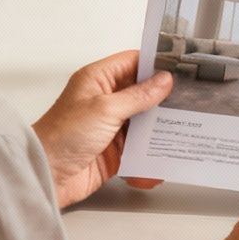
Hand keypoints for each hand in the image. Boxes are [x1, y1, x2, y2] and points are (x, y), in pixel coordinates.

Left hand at [31, 51, 170, 207]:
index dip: (157, 64)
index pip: (133, 63)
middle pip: (144, 94)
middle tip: (193, 102)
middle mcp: (106, 101)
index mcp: (98, 80)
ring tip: (185, 131)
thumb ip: (138, 95)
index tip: (182, 69)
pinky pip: (141, 151)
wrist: (45, 176)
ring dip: (161, 131)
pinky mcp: (115, 152)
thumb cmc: (61, 136)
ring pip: (146, 124)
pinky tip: (162, 162)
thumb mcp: (104, 109)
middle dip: (166, 101)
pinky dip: (151, 158)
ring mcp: (111, 127)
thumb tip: (164, 81)